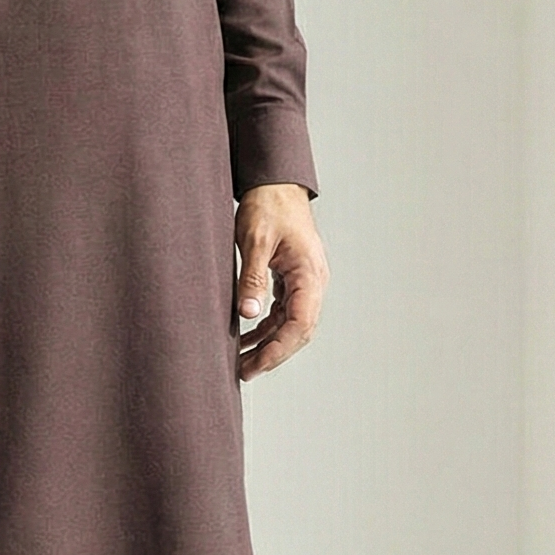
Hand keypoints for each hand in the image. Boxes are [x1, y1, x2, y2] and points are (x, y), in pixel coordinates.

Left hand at [233, 184, 326, 381]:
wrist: (275, 182)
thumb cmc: (268, 205)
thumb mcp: (254, 241)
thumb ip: (253, 278)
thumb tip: (248, 314)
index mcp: (310, 274)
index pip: (300, 325)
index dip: (277, 350)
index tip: (254, 366)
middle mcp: (313, 281)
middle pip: (298, 330)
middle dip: (272, 354)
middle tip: (244, 372)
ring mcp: (305, 280)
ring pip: (291, 323)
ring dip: (268, 343)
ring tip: (241, 361)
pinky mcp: (293, 277)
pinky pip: (284, 310)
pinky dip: (266, 326)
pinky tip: (246, 336)